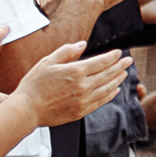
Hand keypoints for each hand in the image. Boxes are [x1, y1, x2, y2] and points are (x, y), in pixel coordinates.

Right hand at [14, 40, 128, 126]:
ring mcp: (83, 100)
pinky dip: (110, 95)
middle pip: (108, 74)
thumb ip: (67, 51)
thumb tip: (83, 44)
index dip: (112, 56)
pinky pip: (100, 102)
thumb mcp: (48, 62)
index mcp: (75, 71)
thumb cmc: (34, 84)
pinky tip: (114, 90)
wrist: (26, 109)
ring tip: (124, 74)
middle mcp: (83, 86)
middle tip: (128, 61)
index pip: (101, 62)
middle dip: (120, 66)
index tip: (119, 53)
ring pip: (107, 88)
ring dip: (118, 80)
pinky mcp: (80, 112)